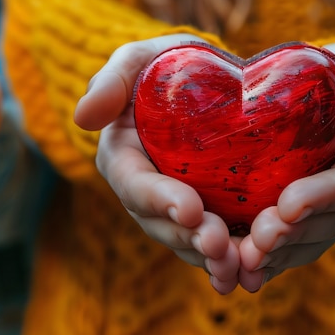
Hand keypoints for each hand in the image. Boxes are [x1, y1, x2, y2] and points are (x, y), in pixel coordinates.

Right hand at [74, 34, 239, 294]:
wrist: (213, 83)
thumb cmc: (171, 66)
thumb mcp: (142, 60)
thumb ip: (113, 80)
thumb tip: (83, 118)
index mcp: (124, 157)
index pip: (134, 184)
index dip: (159, 200)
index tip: (190, 209)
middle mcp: (145, 191)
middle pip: (160, 224)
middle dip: (188, 238)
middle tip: (219, 244)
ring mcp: (175, 207)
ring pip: (186, 242)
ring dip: (210, 259)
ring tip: (238, 266)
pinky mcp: (206, 215)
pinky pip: (213, 244)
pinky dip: (231, 261)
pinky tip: (252, 274)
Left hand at [236, 43, 334, 291]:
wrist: (325, 88)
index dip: (323, 197)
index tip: (289, 204)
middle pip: (328, 223)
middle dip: (294, 235)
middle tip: (259, 240)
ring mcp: (326, 210)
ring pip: (307, 241)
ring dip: (278, 256)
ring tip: (245, 261)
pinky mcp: (300, 214)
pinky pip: (288, 244)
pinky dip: (267, 260)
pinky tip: (239, 269)